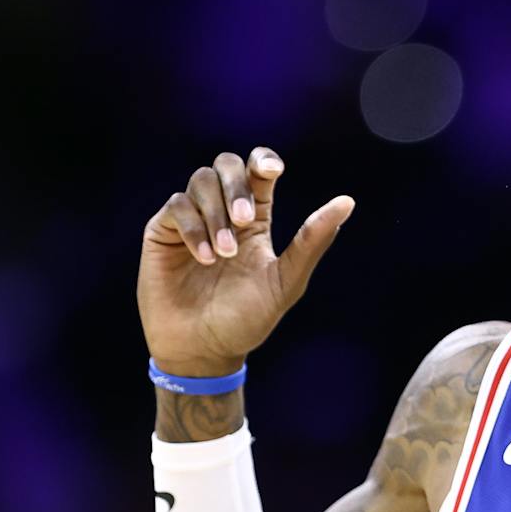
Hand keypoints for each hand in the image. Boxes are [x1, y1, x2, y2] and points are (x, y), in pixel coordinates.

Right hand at [137, 147, 354, 374]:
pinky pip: (176, 206)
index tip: (272, 170)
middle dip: (238, 186)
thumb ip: (312, 241)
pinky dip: (193, 228)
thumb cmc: (246, 320)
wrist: (204, 351)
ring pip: (201, 180)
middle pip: (226, 164)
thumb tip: (347, 201)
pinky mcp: (163, 233)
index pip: (257, 172)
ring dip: (216, 212)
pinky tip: (205, 258)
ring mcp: (191, 221)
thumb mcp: (286, 281)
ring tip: (224, 254)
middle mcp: (222, 214)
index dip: (263, 160)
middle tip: (246, 222)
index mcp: (255, 221)